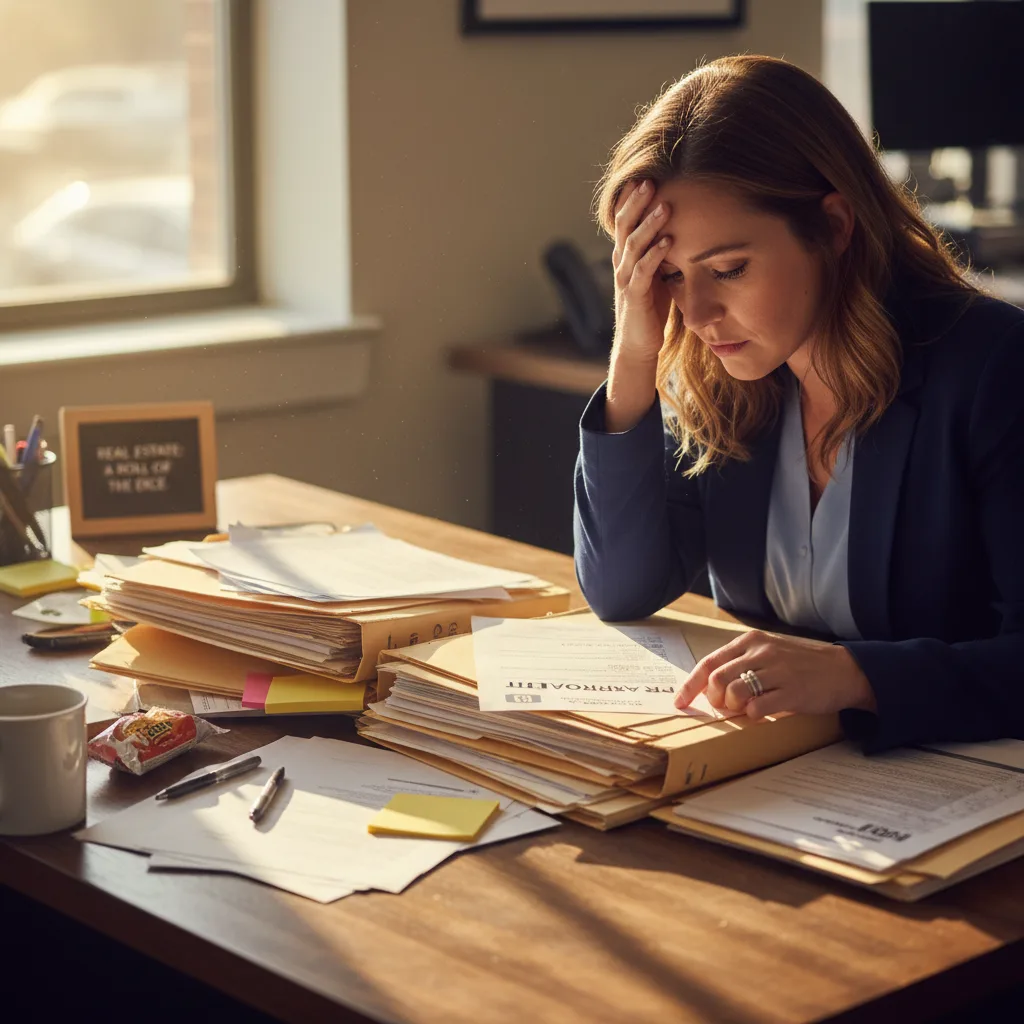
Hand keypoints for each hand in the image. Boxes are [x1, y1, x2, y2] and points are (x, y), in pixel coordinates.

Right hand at [605, 180, 673, 431]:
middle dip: (637, 203)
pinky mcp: (634, 297)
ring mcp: (625, 280)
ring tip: (664, 205)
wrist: (639, 344)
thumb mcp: (657, 273)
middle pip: (624, 226)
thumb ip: (661, 251)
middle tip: (650, 180)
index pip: (625, 220)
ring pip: (633, 245)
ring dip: (649, 224)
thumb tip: (680, 227)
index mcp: (626, 255)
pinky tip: (668, 241)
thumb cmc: (651, 308)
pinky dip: (655, 255)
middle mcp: (621, 263)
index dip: (632, 199)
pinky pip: (642, 271)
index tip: (646, 175)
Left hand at [674, 630, 877, 720]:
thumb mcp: (768, 651)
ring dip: (734, 708)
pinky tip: (761, 713)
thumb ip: (741, 662)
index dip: (691, 684)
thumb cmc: (801, 663)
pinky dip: (752, 716)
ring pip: (734, 693)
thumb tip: (709, 685)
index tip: (680, 701)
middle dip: (714, 699)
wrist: (844, 669)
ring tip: (746, 709)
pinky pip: (757, 708)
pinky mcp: (792, 691)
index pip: (709, 662)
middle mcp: (761, 652)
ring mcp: (777, 671)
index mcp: (751, 641)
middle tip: (725, 707)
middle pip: (717, 679)